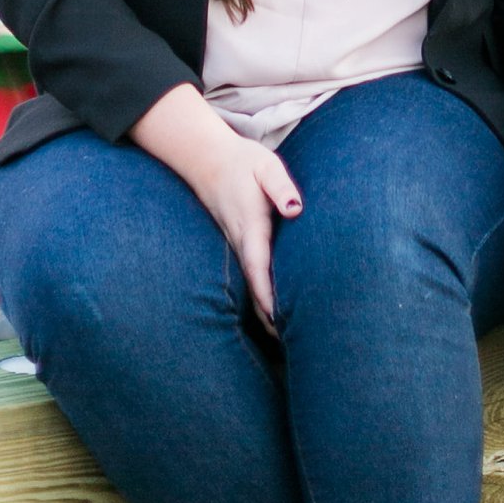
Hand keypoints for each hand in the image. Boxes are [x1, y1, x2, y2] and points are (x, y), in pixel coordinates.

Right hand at [133, 84, 300, 323]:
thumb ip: (281, 186)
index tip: (279, 321)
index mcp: (250, 225)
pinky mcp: (235, 243)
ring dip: (263, 309)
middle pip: (253, 285)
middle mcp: (239, 240)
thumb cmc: (243, 162)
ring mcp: (234, 244)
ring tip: (284, 339)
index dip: (268, 295)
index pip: (259, 266)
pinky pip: (247, 274)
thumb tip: (295, 208)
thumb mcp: (265, 165)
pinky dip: (258, 294)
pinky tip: (271, 311)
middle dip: (268, 315)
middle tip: (290, 344)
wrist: (208, 158)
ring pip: (249, 284)